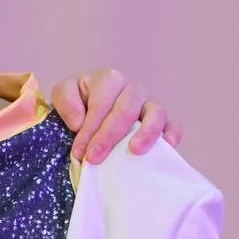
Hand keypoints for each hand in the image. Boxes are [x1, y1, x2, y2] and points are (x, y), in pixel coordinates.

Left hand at [47, 69, 180, 163]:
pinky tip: (167, 146)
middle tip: (94, 158)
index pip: (101, 104)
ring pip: (155, 113)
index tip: (79, 152)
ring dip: (145, 133)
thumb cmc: (79, 103)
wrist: (92, 110)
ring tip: (134, 150)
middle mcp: (132, 89)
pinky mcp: (163, 120)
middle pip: (125, 110)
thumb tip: (79, 123)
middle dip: (108, 136)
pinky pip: (173, 124)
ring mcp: (150, 104)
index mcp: (109, 79)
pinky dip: (172, 134)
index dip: (89, 129)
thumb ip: (66, 102)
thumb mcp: (65, 95)